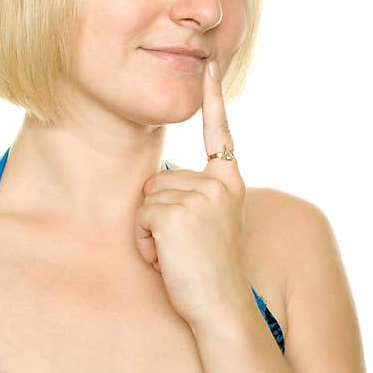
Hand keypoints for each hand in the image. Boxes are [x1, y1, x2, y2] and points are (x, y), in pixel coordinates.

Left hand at [134, 59, 248, 328]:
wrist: (220, 306)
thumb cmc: (209, 270)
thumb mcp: (210, 222)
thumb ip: (193, 195)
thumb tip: (155, 183)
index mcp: (230, 182)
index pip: (220, 133)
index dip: (213, 98)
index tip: (211, 66)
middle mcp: (219, 183)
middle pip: (161, 176)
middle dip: (160, 211)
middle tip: (184, 244)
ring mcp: (200, 196)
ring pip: (148, 196)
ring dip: (152, 229)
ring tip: (178, 253)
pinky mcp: (176, 212)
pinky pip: (142, 216)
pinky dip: (146, 242)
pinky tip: (168, 259)